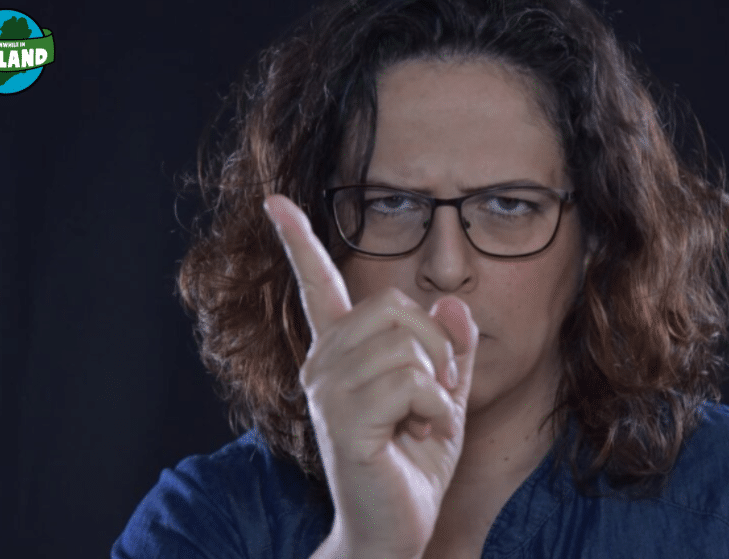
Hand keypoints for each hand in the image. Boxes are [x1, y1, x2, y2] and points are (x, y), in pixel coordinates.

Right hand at [264, 194, 478, 558]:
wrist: (395, 529)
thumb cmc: (412, 465)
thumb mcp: (445, 400)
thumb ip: (451, 352)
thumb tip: (452, 305)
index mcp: (340, 355)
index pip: (317, 287)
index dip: (299, 242)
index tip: (276, 202)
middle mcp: (323, 365)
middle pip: (393, 305)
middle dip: (435, 345)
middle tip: (438, 391)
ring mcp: (328, 392)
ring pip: (405, 344)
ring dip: (438, 383)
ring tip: (424, 420)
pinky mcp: (343, 421)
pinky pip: (410, 382)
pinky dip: (435, 408)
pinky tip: (420, 435)